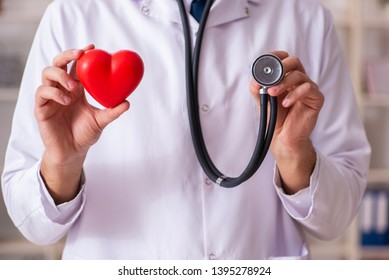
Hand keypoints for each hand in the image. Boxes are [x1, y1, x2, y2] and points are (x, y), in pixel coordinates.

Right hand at [35, 45, 129, 203]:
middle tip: (80, 55)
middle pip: (58, 63)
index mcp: (76, 89)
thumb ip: (112, 111)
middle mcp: (62, 89)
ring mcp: (50, 97)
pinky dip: (54, 92)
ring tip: (74, 86)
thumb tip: (127, 102)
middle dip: (67, 55)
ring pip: (47, 73)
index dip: (81, 55)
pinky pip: (42, 92)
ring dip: (61, 75)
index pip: (75, 66)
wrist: (72, 152)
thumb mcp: (101, 121)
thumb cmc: (85, 134)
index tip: (92, 48)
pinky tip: (67, 100)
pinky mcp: (41, 108)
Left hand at [250, 51, 323, 193]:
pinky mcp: (316, 99)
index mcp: (286, 78)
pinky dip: (294, 94)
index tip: (265, 60)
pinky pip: (308, 89)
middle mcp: (298, 80)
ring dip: (284, 82)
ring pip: (300, 75)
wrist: (283, 138)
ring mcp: (308, 89)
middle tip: (270, 76)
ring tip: (272, 93)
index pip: (284, 60)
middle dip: (281, 66)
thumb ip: (258, 89)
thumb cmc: (275, 118)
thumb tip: (254, 79)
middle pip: (294, 61)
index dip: (276, 56)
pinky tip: (285, 103)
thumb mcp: (262, 101)